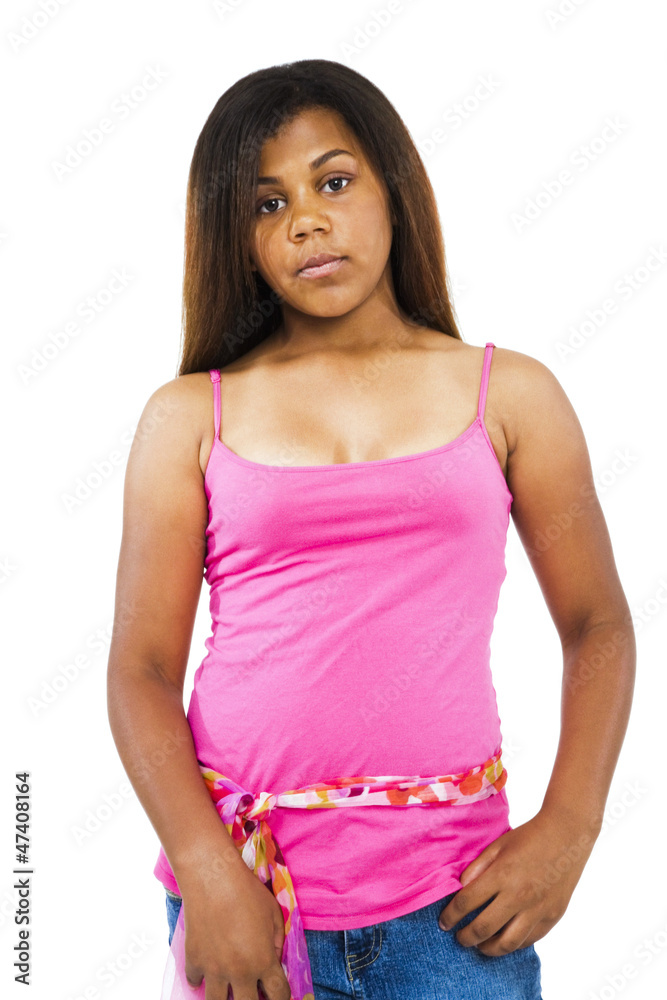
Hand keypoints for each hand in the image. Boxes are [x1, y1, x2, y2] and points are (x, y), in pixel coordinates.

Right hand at [178, 851, 291, 999]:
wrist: (212, 878)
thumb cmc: (247, 891)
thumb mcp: (274, 913)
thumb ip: (278, 941)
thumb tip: (275, 958)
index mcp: (263, 961)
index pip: (279, 995)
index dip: (282, 998)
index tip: (277, 994)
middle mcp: (239, 973)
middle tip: (252, 990)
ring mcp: (214, 970)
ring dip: (225, 997)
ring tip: (229, 987)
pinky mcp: (194, 961)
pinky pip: (196, 982)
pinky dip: (201, 980)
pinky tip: (207, 971)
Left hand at [438, 807, 598, 955]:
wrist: (566, 835)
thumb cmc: (529, 837)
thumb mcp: (498, 845)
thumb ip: (477, 868)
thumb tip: (461, 889)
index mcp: (502, 875)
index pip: (467, 903)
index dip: (450, 915)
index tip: (444, 922)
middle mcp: (519, 896)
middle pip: (484, 929)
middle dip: (465, 937)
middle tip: (458, 937)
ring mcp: (538, 909)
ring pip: (507, 943)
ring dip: (488, 948)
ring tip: (479, 945)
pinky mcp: (552, 916)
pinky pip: (529, 940)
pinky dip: (513, 944)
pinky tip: (503, 938)